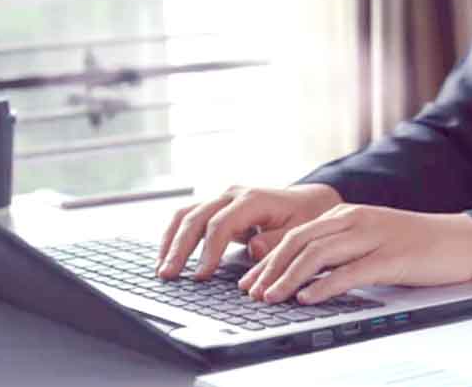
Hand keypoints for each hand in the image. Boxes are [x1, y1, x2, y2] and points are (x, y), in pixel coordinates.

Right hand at [156, 184, 341, 279]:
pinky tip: (168, 257)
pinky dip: (175, 237)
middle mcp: (232, 195)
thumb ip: (278, 241)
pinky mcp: (216, 209)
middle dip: (180, 248)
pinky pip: (189, 219)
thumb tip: (252, 248)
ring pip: (186, 215)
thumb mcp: (302, 230)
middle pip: (196, 218)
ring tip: (162, 269)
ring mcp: (222, 200)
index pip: (221, 224)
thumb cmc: (307, 217)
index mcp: (253, 199)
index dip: (209, 251)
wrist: (309, 201)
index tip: (201, 275)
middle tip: (169, 275)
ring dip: (171, 241)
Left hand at [238, 204, 471, 304]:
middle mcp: (354, 220)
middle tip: (253, 292)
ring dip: (289, 278)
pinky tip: (308, 297)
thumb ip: (338, 248)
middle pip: (299, 241)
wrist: (458, 240)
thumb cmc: (412, 242)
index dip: (268, 259)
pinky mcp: (390, 257)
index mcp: (346, 215)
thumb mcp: (368, 237)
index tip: (250, 281)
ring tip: (272, 297)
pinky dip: (324, 286)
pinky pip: (349, 272)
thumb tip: (302, 272)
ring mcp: (372, 237)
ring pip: (318, 254)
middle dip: (270, 269)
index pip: (295, 234)